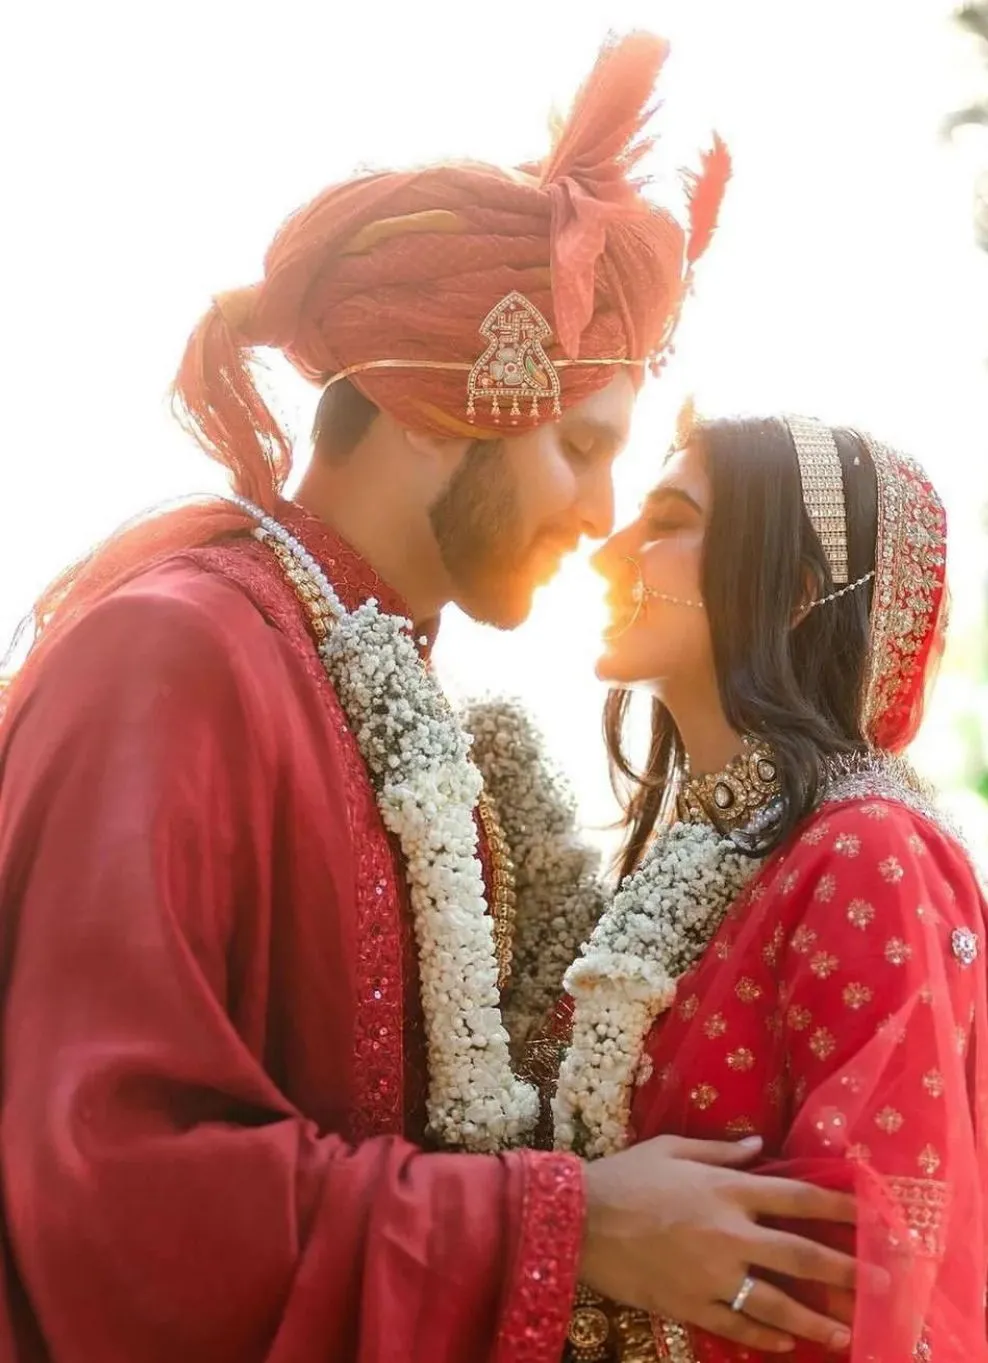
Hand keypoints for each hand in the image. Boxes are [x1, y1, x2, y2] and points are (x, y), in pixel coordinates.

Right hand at [580, 1134, 858, 1353]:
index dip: (839, 1205)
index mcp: (726, 1191)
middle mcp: (729, 1234)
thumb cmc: (625, 1176)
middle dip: (847, 1271)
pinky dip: (764, 1335)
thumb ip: (721, 1152)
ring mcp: (712, 1276)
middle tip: (882, 1285)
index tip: (870, 1214)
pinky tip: (784, 1342)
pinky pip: (737, 1325)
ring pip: (777, 1304)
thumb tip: (759, 1146)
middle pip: (802, 1256)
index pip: (797, 1197)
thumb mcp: (672, 1149)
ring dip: (816, 1320)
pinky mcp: (690, 1306)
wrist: (578, 1220)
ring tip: (845, 1333)